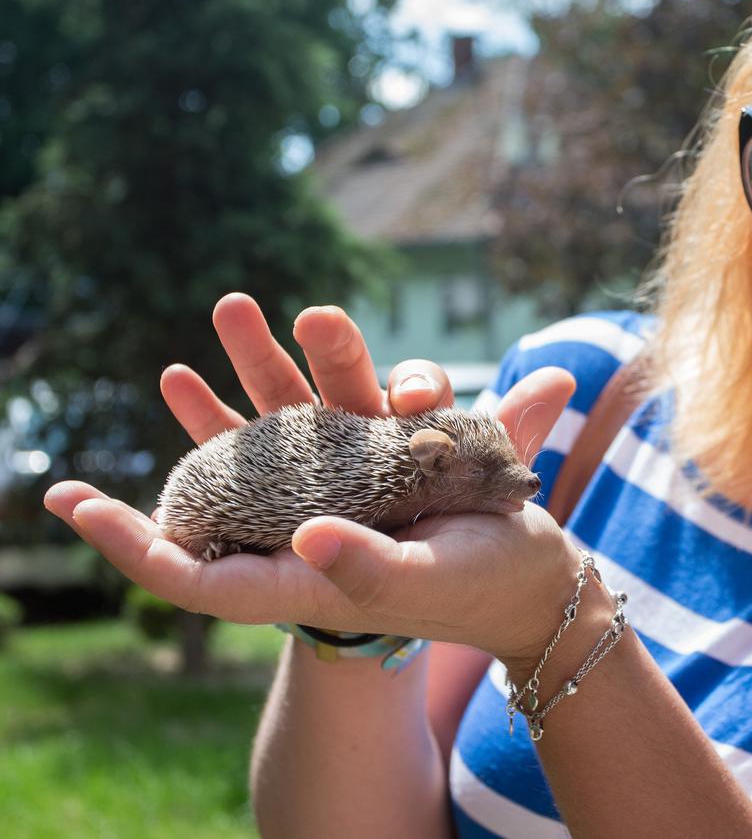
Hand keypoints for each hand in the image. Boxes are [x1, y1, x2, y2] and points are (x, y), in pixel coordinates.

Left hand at [44, 292, 579, 662]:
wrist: (533, 570)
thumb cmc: (483, 589)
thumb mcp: (428, 582)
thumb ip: (371, 569)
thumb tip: (309, 540)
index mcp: (305, 577)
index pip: (198, 575)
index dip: (133, 545)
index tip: (75, 503)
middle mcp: (311, 525)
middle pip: (235, 478)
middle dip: (201, 417)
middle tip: (173, 365)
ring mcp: (345, 483)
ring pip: (287, 419)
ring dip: (262, 363)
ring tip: (234, 305)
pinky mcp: (380, 450)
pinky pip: (338, 401)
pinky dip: (326, 366)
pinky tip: (309, 322)